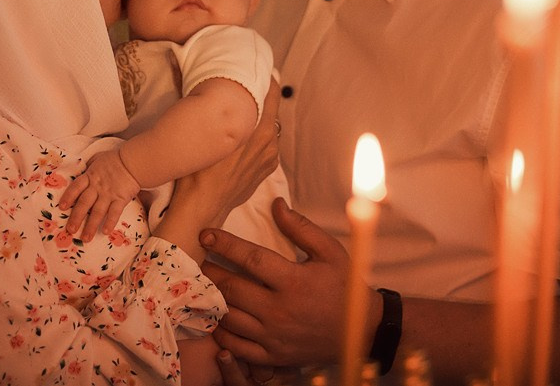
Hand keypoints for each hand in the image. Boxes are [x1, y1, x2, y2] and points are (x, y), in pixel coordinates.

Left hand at [58, 148, 139, 239]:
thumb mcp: (98, 159)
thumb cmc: (115, 159)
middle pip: (84, 203)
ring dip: (91, 226)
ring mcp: (109, 194)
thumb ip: (89, 166)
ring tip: (86, 238)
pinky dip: (110, 222)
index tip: (62, 207)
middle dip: (76, 217)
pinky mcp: (121, 198)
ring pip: (97, 211)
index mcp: (90, 176)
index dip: (68, 197)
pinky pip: (114, 212)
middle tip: (70, 230)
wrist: (133, 161)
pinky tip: (106, 232)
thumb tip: (82, 169)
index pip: (76, 187)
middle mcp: (97, 187)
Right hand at [155, 80, 280, 260]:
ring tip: (238, 116)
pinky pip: (265, 146)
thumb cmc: (198, 168)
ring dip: (257, 120)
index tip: (256, 70)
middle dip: (259, 99)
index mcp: (261, 129)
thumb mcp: (208, 131)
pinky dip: (256, 139)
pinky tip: (239, 140)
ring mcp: (270, 158)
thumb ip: (220, 109)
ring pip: (268, 129)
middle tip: (242, 90)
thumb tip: (218, 88)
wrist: (202, 206)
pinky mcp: (265, 171)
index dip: (266, 79)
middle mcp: (271, 142)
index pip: (272, 93)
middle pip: (271, 110)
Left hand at [201, 198, 374, 366]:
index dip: (224, 244)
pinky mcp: (272, 356)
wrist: (360, 331)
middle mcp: (279, 310)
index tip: (205, 234)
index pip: (250, 258)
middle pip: (232, 288)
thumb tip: (276, 204)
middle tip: (199, 260)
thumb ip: (301, 228)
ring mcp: (274, 335)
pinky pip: (236, 346)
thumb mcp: (330, 252)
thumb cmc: (344, 287)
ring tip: (203, 286)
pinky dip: (221, 333)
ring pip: (229, 317)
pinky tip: (216, 318)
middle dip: (209, 271)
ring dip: (211, 300)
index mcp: (293, 281)